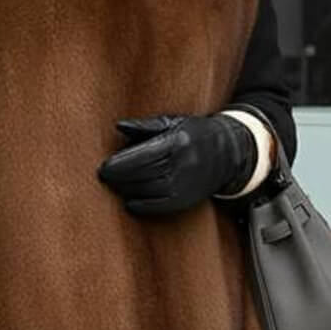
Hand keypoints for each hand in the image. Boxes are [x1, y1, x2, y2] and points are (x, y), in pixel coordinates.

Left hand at [96, 113, 255, 216]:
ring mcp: (185, 185)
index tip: (104, 167)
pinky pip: (158, 207)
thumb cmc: (193, 134)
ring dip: (127, 190)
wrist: (227, 153)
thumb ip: (145, 126)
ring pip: (148, 192)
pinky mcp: (185, 201)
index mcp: (177, 142)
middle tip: (104, 176)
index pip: (143, 156)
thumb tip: (119, 126)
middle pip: (143, 175)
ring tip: (114, 185)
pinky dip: (140, 205)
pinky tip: (129, 200)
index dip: (120, 164)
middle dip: (119, 178)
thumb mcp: (173, 122)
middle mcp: (183, 165)